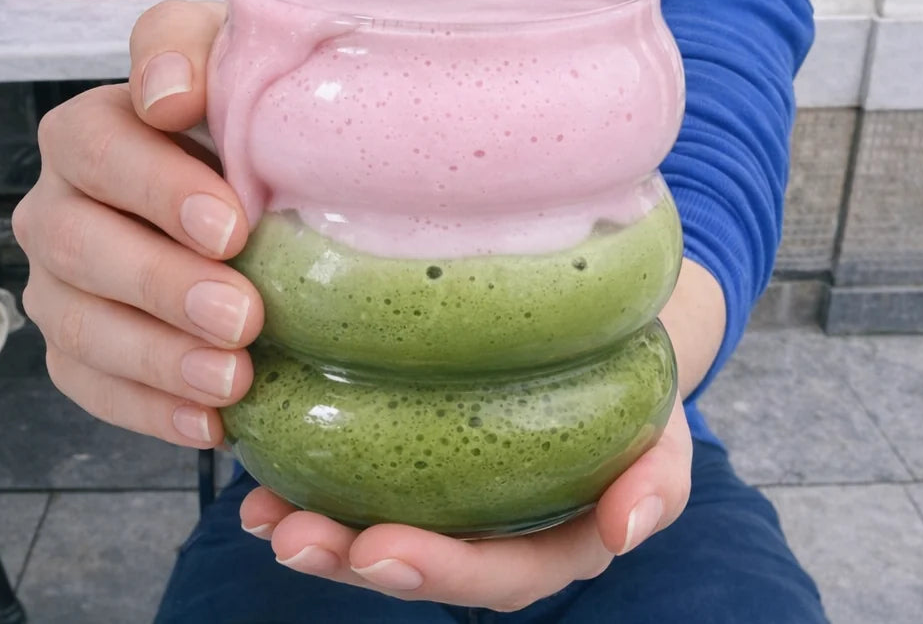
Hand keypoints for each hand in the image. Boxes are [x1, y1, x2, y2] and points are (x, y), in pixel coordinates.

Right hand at [13, 0, 263, 447]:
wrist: (253, 173)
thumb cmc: (243, 107)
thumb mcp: (228, 53)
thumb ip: (190, 49)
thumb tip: (168, 94)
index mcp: (91, 128)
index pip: (96, 149)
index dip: (156, 189)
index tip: (231, 227)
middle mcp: (61, 203)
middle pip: (80, 247)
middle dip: (162, 286)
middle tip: (244, 316)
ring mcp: (62, 280)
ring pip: (80, 326)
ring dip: (157, 358)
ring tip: (234, 378)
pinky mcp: (79, 344)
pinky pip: (92, 387)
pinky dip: (151, 409)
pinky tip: (211, 421)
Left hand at [237, 393, 691, 611]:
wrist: (619, 347)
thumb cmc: (640, 400)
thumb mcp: (664, 440)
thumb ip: (656, 485)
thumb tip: (629, 528)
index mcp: (552, 544)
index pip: (495, 575)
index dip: (437, 569)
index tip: (379, 549)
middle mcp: (494, 533)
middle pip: (419, 562)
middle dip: (350, 559)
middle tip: (291, 535)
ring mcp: (454, 497)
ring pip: (378, 527)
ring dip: (317, 526)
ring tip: (258, 511)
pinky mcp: (421, 456)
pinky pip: (364, 476)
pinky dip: (312, 476)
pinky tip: (264, 466)